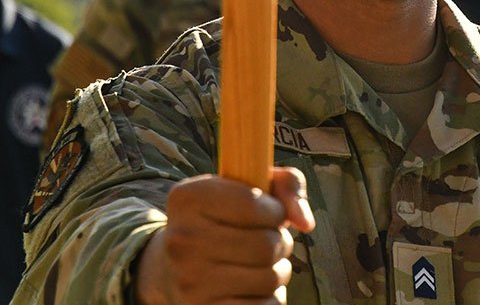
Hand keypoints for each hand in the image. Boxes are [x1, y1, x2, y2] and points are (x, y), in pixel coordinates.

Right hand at [134, 167, 314, 303]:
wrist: (173, 269)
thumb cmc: (224, 221)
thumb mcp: (248, 189)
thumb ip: (287, 185)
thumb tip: (306, 223)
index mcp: (189, 198)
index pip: (253, 204)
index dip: (275, 211)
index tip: (269, 214)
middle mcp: (182, 239)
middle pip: (266, 246)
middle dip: (281, 244)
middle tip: (270, 243)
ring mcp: (188, 280)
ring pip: (269, 279)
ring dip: (277, 272)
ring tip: (261, 265)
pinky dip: (270, 299)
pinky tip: (253, 289)